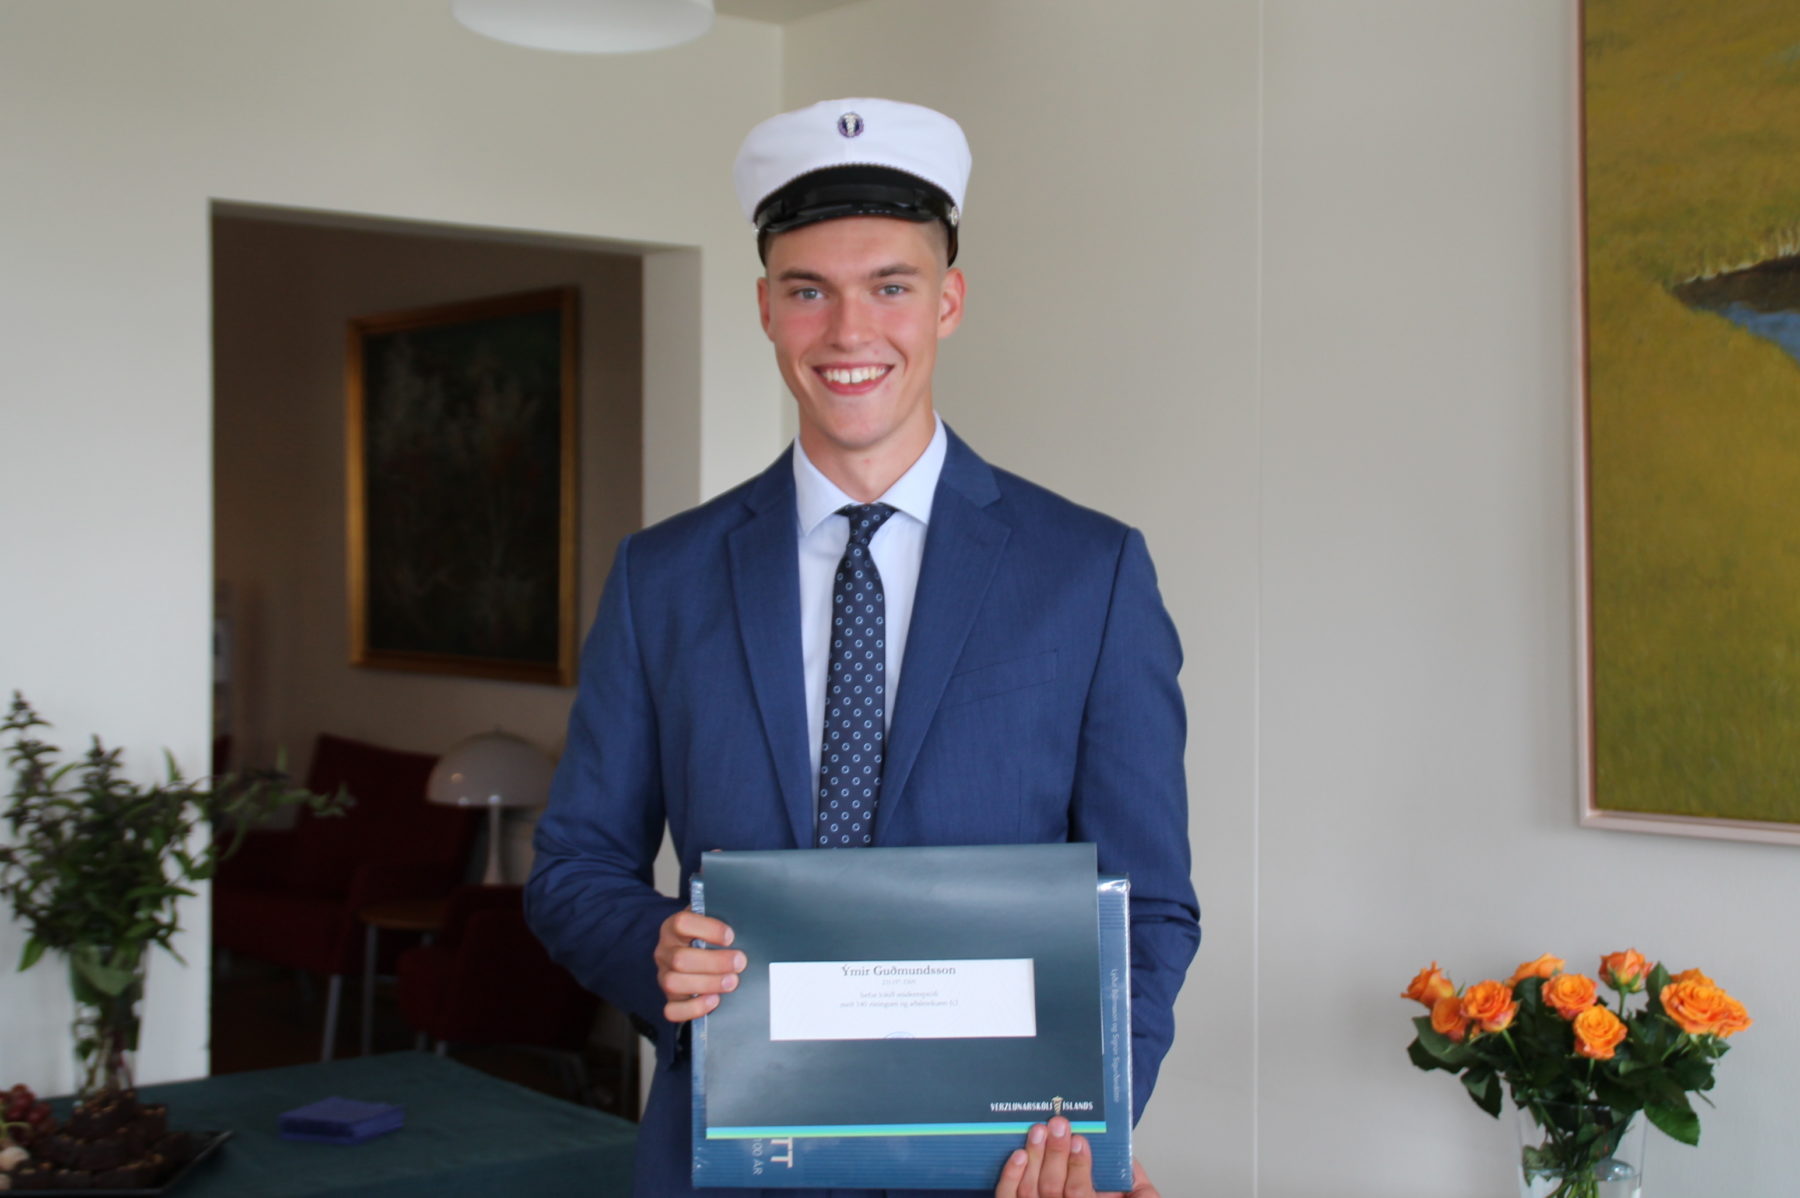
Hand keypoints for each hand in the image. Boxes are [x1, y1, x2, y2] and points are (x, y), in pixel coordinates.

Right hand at [654, 908, 744, 1022]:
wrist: (700, 956)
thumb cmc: (711, 938)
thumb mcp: (715, 922)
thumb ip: (726, 920)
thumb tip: (748, 928)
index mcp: (673, 927)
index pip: (682, 923)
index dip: (708, 929)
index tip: (730, 937)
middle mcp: (665, 952)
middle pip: (679, 958)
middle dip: (714, 962)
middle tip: (740, 962)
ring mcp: (664, 976)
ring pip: (673, 983)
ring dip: (707, 984)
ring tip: (732, 981)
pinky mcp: (670, 999)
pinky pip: (672, 1010)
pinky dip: (694, 1008)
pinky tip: (714, 1000)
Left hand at [992, 1117, 1160, 1197]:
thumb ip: (1134, 1185)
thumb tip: (1125, 1158)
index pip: (1080, 1192)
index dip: (1079, 1166)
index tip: (1080, 1140)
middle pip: (1053, 1188)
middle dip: (1056, 1153)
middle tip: (1058, 1125)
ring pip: (1030, 1190)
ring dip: (1035, 1156)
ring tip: (1038, 1130)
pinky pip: (1008, 1197)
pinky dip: (1010, 1176)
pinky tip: (1018, 1155)